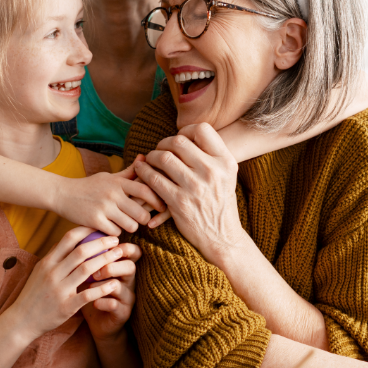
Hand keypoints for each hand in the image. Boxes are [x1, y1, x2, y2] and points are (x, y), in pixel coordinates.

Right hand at [8, 226, 126, 340]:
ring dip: (105, 260)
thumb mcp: (40, 271)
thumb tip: (70, 239)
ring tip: (119, 255)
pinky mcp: (66, 307)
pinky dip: (102, 288)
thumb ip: (55, 256)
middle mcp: (53, 273)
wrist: (22, 320)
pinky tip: (115, 283)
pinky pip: (87, 295)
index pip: (68, 239)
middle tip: (115, 239)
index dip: (86, 230)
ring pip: (86, 269)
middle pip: (80, 252)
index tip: (101, 227)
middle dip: (101, 243)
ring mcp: (59, 290)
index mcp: (47, 262)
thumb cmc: (34, 294)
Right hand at [54, 160, 164, 234]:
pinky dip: (115, 232)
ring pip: (130, 225)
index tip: (162, 208)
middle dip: (144, 219)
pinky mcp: (94, 220)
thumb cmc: (90, 186)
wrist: (63, 194)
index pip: (146, 191)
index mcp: (118, 182)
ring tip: (125, 224)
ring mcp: (103, 207)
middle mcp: (112, 193)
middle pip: (141, 213)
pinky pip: (115, 232)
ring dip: (130, 227)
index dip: (157, 201)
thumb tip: (145, 158)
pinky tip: (111, 227)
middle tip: (140, 220)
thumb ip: (129, 172)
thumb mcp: (109, 177)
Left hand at [82, 242, 140, 342]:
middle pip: (130, 267)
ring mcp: (127, 297)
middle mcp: (128, 281)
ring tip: (90, 285)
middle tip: (95, 270)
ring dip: (104, 284)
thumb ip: (89, 258)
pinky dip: (103, 302)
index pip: (133, 252)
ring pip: (121, 286)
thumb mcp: (90, 274)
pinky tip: (93, 303)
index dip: (125, 247)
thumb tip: (77, 235)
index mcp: (122, 267)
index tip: (109, 244)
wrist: (96, 324)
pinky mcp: (122, 313)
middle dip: (112, 265)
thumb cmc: (91, 293)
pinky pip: (116, 306)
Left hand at [132, 123, 245, 265]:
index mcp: (225, 161)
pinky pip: (154, 179)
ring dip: (152, 156)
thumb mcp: (227, 175)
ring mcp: (194, 187)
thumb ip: (212, 155)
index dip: (186, 131)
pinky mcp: (178, 202)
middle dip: (164, 143)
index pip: (202, 130)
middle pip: (178, 141)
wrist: (222, 237)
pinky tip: (140, 170)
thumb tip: (188, 134)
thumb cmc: (221, 203)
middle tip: (160, 149)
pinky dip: (143, 172)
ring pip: (163, 158)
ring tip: (149, 159)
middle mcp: (211, 171)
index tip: (179, 139)